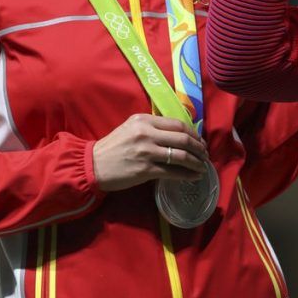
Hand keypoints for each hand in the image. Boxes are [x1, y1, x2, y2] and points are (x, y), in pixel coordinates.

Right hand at [92, 114, 208, 191]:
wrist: (92, 165)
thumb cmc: (113, 147)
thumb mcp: (131, 128)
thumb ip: (153, 127)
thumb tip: (179, 133)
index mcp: (145, 120)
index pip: (178, 124)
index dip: (194, 134)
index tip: (200, 141)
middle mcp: (147, 133)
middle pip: (184, 139)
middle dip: (200, 148)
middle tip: (205, 155)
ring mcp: (147, 151)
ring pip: (181, 156)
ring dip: (197, 162)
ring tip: (202, 167)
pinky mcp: (145, 169)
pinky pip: (173, 172)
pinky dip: (187, 175)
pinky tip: (193, 177)